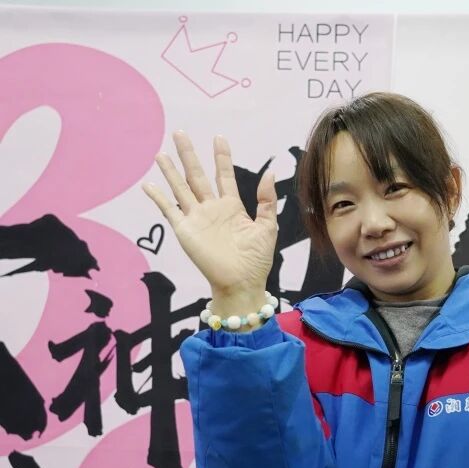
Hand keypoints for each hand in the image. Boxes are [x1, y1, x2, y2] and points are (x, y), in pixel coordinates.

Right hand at [142, 132, 277, 295]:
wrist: (241, 282)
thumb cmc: (256, 259)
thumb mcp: (267, 226)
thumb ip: (267, 200)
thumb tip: (270, 172)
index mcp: (232, 207)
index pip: (224, 176)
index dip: (221, 157)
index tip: (218, 137)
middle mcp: (212, 209)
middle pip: (198, 176)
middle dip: (189, 155)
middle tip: (180, 132)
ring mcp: (197, 218)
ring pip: (181, 188)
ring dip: (171, 171)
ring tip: (161, 153)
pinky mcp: (185, 231)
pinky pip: (169, 211)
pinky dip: (158, 198)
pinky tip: (148, 185)